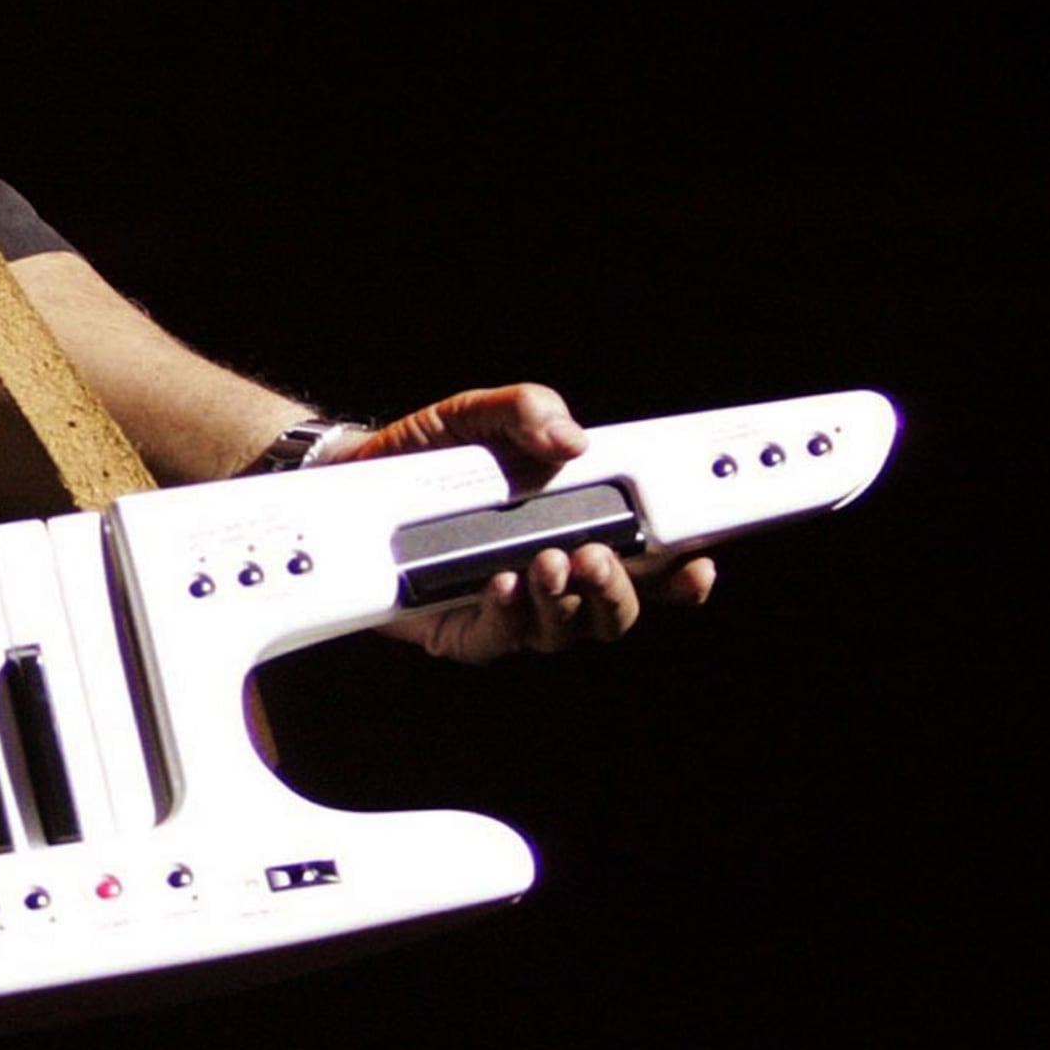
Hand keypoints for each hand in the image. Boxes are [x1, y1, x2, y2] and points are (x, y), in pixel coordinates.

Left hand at [332, 383, 718, 664]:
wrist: (350, 479)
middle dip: (620, 590)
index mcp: (578, 526)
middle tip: (597, 556)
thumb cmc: (428, 451)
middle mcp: (555, 573)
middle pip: (617, 609)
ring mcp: (514, 608)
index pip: (651, 563)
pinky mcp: (466, 629)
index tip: (699, 563)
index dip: (683, 573)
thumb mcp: (478, 412)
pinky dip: (510, 615)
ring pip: (566, 630)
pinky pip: (501, 638)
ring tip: (546, 563)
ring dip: (566, 602)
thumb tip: (571, 438)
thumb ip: (527, 410)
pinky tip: (502, 585)